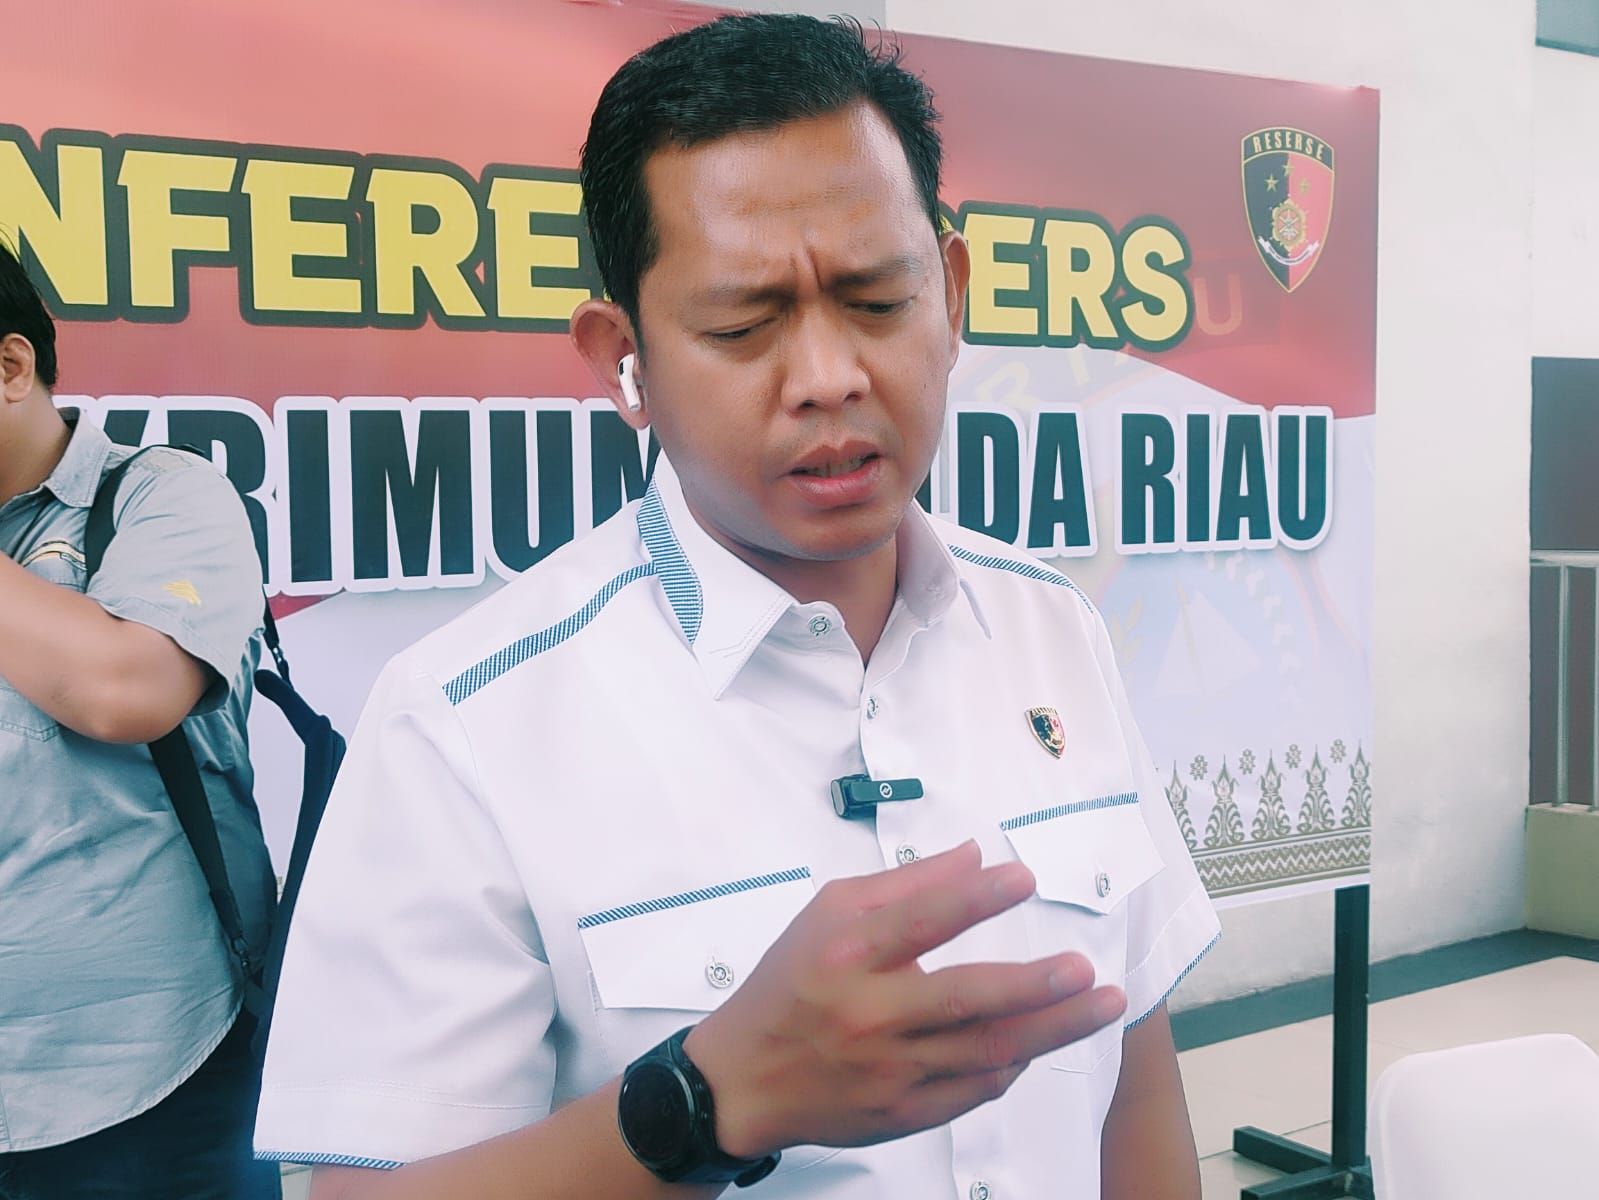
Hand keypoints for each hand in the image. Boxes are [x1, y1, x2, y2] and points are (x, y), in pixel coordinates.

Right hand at [682, 840, 1125, 1158]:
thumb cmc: (791, 983)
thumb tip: (974, 856)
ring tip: (1100, 1003)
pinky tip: (1043, 1040)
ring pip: (984, 1051)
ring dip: (1049, 1028)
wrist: (744, 1081)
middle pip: (963, 999)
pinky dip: (1012, 1063)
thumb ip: (903, 886)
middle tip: (1083, 968)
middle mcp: (869, 1014)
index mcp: (845, 956)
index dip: (971, 898)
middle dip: (1032, 984)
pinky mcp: (903, 1112)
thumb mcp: (828, 915)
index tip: (1022, 877)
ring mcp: (889, 1070)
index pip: (916, 923)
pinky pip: (973, 1089)